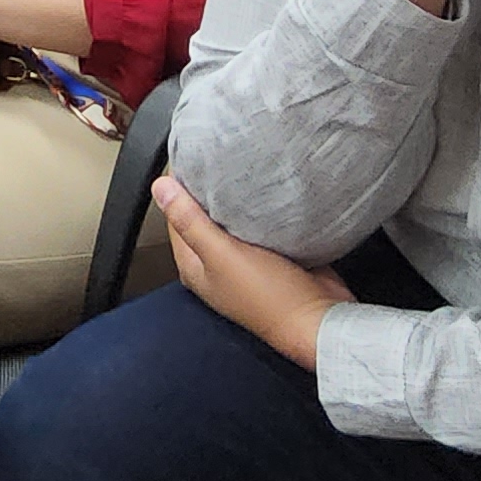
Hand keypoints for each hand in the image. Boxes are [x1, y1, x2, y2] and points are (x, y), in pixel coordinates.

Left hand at [156, 176, 351, 370]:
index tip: (189, 162)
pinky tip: (268, 194)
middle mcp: (216, 266)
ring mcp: (245, 263)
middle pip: (204, 219)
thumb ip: (191, 222)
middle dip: (210, 193)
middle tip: (217, 161)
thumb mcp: (223, 255)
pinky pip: (261, 227)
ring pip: (234, 221)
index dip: (178, 190)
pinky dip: (262, 211)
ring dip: (238, 201)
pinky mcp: (273, 258)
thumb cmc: (270, 297)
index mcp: (195, 267)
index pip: (175, 219)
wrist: (320, 319)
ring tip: (243, 171)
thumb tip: (160, 189)